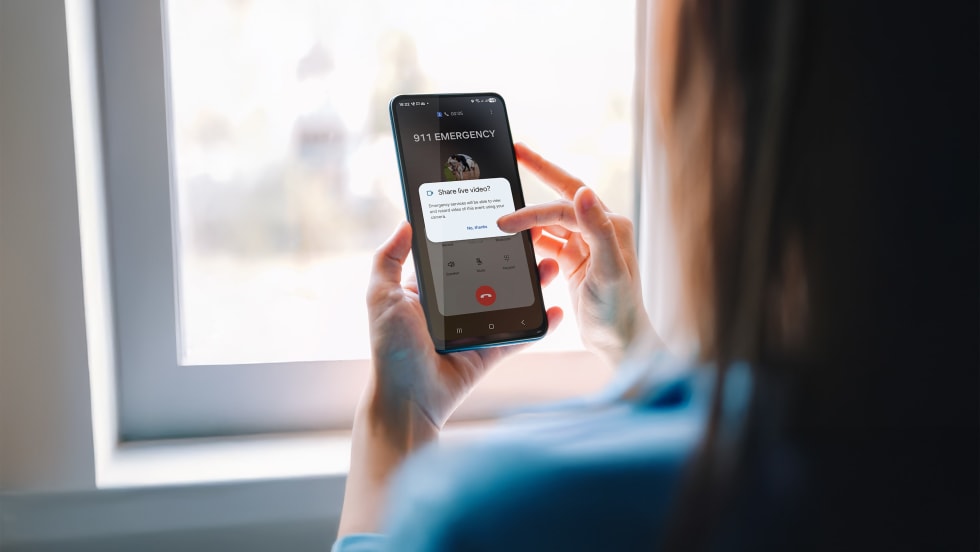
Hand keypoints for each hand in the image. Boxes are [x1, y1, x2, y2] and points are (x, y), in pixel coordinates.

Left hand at [339, 221, 561, 536]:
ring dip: (531, 285)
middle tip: (534, 240)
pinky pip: (518, 335)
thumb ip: (388, 260)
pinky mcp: (488, 352)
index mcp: (427, 292)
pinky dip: (538, 324)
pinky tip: (556, 309)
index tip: (498, 219)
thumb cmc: (391, 349)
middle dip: (512, 259)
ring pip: (508, 301)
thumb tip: (405, 224)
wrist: (408, 399)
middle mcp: (452, 307)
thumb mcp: (381, 297)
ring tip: (550, 267)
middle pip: (489, 276)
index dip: (475, 239)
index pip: (455, 258)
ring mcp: (473, 329)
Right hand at [497, 143, 656, 365]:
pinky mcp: (574, 262)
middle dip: (536, 179)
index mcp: (611, 226)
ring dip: (528, 219)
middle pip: (558, 202)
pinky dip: (529, 241)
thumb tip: (584, 192)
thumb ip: (598, 230)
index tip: (505, 220)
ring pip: (549, 223)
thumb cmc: (620, 311)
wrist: (620, 345)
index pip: (565, 206)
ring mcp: (585, 246)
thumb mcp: (609, 271)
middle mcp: (599, 230)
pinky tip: (513, 240)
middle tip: (515, 153)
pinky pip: (546, 243)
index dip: (533, 210)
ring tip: (500, 213)